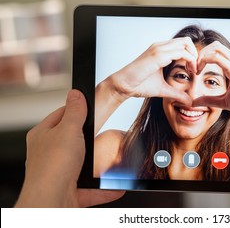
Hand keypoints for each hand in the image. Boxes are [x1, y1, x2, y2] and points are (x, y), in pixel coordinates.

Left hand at [15, 90, 123, 206]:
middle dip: (91, 139)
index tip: (91, 105)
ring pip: (83, 166)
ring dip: (99, 166)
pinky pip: (92, 189)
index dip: (76, 109)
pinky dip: (105, 188)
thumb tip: (76, 93)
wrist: (51, 203)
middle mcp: (49, 155)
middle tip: (104, 132)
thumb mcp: (68, 130)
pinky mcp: (71, 191)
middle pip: (73, 140)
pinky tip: (117, 186)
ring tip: (113, 159)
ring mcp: (60, 174)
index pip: (61, 115)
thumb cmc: (52, 168)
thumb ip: (75, 111)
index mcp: (44, 136)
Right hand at [109, 37, 197, 104]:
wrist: (124, 85)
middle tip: (196, 69)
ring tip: (193, 71)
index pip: (183, 45)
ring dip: (194, 57)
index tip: (194, 71)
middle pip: (186, 40)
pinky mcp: (158, 55)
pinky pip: (181, 52)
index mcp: (161, 50)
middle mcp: (161, 46)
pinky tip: (189, 72)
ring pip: (186, 43)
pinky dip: (190, 60)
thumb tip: (189, 101)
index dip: (192, 56)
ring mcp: (159, 48)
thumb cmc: (140, 85)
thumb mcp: (164, 89)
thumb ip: (177, 93)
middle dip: (196, 54)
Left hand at [193, 41, 229, 122]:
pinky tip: (199, 73)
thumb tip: (193, 102)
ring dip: (201, 56)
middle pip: (215, 45)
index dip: (202, 57)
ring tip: (195, 70)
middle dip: (200, 53)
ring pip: (216, 48)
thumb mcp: (222, 102)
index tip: (194, 71)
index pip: (216, 51)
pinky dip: (205, 60)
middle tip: (193, 68)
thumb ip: (208, 100)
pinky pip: (218, 58)